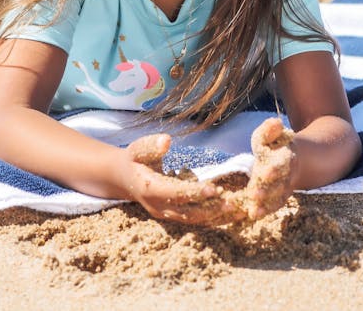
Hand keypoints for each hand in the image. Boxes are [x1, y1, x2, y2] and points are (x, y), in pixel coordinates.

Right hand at [120, 134, 242, 225]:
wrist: (124, 178)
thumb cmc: (135, 159)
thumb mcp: (138, 149)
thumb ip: (151, 145)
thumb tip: (166, 140)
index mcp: (150, 189)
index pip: (174, 193)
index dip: (194, 193)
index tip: (214, 189)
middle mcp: (158, 207)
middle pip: (187, 213)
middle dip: (210, 209)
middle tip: (232, 202)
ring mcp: (166, 215)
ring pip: (193, 220)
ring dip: (216, 217)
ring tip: (238, 211)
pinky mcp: (174, 217)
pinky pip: (195, 221)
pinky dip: (214, 219)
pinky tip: (232, 215)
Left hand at [221, 117, 296, 220]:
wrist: (297, 158)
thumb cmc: (276, 144)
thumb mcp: (271, 133)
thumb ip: (270, 129)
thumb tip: (275, 123)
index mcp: (286, 156)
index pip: (282, 163)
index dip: (275, 168)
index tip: (265, 172)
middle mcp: (287, 174)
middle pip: (279, 183)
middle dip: (267, 189)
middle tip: (255, 195)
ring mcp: (284, 187)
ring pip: (277, 196)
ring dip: (266, 203)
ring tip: (254, 210)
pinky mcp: (279, 196)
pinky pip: (274, 204)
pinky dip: (266, 210)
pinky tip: (254, 215)